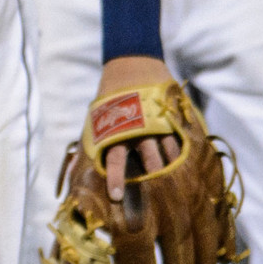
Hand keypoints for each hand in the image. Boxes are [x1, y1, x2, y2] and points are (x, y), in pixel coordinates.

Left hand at [94, 57, 180, 202]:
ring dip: (174, 169)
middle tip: (163, 201)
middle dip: (156, 181)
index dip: (115, 178)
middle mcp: (138, 128)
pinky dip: (186, 152)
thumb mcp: (96, 118)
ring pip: (169, 151)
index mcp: (116, 129)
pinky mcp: (173, 114)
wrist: (131, 62)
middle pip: (150, 160)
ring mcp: (158, 121)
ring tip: (180, 186)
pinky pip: (182, 138)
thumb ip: (90, 144)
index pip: (114, 158)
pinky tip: (190, 165)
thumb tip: (71, 172)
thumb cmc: (110, 97)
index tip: (117, 197)